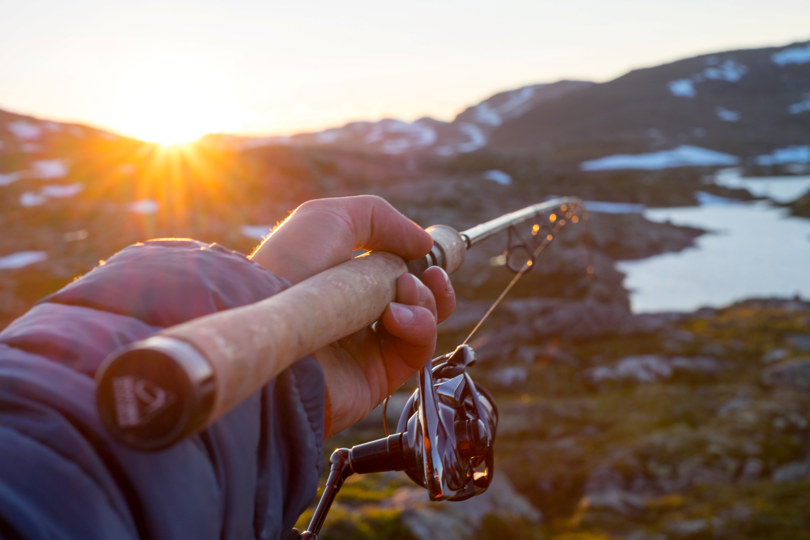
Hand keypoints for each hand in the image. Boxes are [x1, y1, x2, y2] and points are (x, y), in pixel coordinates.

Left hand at [250, 195, 454, 436]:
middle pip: (420, 296)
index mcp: (347, 277)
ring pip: (425, 320)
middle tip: (430, 271)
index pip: (399, 269)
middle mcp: (360, 311)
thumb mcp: (331, 219)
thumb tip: (424, 242)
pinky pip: (418, 349)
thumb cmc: (290, 265)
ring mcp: (370, 346)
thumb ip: (380, 218)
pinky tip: (395, 316)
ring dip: (425, 299)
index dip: (421, 259)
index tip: (430, 249)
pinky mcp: (379, 375)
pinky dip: (419, 325)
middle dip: (432, 279)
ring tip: (404, 290)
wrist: (271, 325)